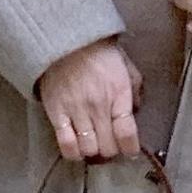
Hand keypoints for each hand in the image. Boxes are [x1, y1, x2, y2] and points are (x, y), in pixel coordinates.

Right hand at [38, 39, 142, 161]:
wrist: (63, 40)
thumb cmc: (96, 51)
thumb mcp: (125, 65)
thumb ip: (134, 89)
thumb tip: (135, 111)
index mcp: (118, 94)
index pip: (127, 134)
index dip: (131, 149)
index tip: (130, 150)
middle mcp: (98, 106)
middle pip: (108, 147)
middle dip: (112, 150)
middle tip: (110, 144)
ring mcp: (76, 111)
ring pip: (88, 149)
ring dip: (93, 151)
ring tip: (93, 144)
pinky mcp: (56, 113)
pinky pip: (66, 145)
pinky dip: (73, 152)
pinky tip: (78, 147)